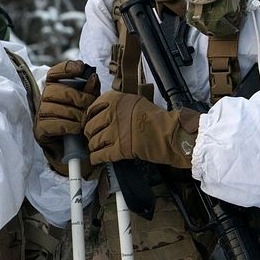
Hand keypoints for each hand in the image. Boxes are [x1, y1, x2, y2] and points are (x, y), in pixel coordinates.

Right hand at [33, 60, 99, 173]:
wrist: (77, 153)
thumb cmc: (82, 125)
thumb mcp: (89, 106)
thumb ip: (91, 92)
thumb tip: (93, 77)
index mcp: (55, 91)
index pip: (54, 74)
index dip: (66, 68)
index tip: (81, 67)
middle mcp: (44, 101)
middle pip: (54, 90)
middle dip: (75, 96)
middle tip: (89, 104)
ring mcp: (40, 116)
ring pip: (54, 107)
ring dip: (73, 114)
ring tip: (84, 121)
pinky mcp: (40, 130)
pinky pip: (52, 124)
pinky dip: (67, 125)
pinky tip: (76, 129)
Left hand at [83, 92, 199, 168]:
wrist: (171, 134)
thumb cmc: (155, 118)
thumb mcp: (134, 102)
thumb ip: (117, 105)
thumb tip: (99, 112)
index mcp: (116, 100)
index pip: (91, 109)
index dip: (88, 118)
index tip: (88, 123)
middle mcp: (114, 114)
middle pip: (90, 126)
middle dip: (89, 134)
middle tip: (92, 137)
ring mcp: (117, 132)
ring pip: (94, 141)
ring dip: (93, 147)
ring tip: (96, 148)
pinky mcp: (121, 149)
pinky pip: (101, 155)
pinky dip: (96, 158)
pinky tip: (96, 159)